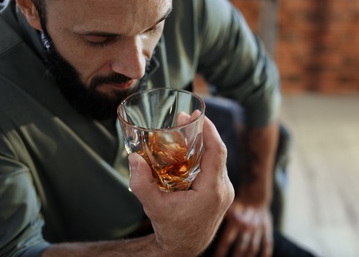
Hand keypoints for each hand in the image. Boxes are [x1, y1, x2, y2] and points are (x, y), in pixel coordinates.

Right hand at [129, 116, 234, 255]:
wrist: (183, 249)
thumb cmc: (170, 229)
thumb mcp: (153, 207)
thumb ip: (141, 184)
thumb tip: (134, 158)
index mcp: (212, 191)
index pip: (217, 152)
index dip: (210, 131)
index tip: (199, 116)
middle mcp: (223, 189)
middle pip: (218, 153)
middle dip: (203, 132)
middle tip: (186, 118)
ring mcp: (224, 191)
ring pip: (217, 160)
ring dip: (204, 143)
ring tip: (187, 130)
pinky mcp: (221, 193)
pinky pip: (215, 168)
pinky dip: (204, 155)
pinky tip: (191, 149)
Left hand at [214, 198, 272, 256]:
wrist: (255, 196)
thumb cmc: (237, 204)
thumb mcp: (228, 206)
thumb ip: (221, 215)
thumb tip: (204, 222)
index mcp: (236, 220)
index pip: (227, 241)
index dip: (220, 252)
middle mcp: (247, 225)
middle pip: (240, 247)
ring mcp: (258, 228)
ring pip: (252, 248)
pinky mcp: (267, 229)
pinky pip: (267, 243)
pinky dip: (265, 253)